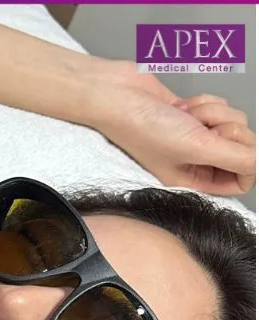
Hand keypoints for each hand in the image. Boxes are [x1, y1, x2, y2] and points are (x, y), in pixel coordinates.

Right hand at [93, 62, 254, 195]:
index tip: (229, 147)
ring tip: (185, 117)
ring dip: (213, 114)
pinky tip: (181, 108)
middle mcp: (195, 160)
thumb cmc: (142, 127)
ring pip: (232, 122)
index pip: (241, 180)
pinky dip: (205, 102)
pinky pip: (220, 107)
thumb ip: (236, 158)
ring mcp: (194, 136)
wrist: (118, 96)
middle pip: (241, 146)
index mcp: (192, 180)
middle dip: (226, 130)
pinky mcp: (193, 114)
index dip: (245, 162)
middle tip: (201, 129)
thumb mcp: (196, 148)